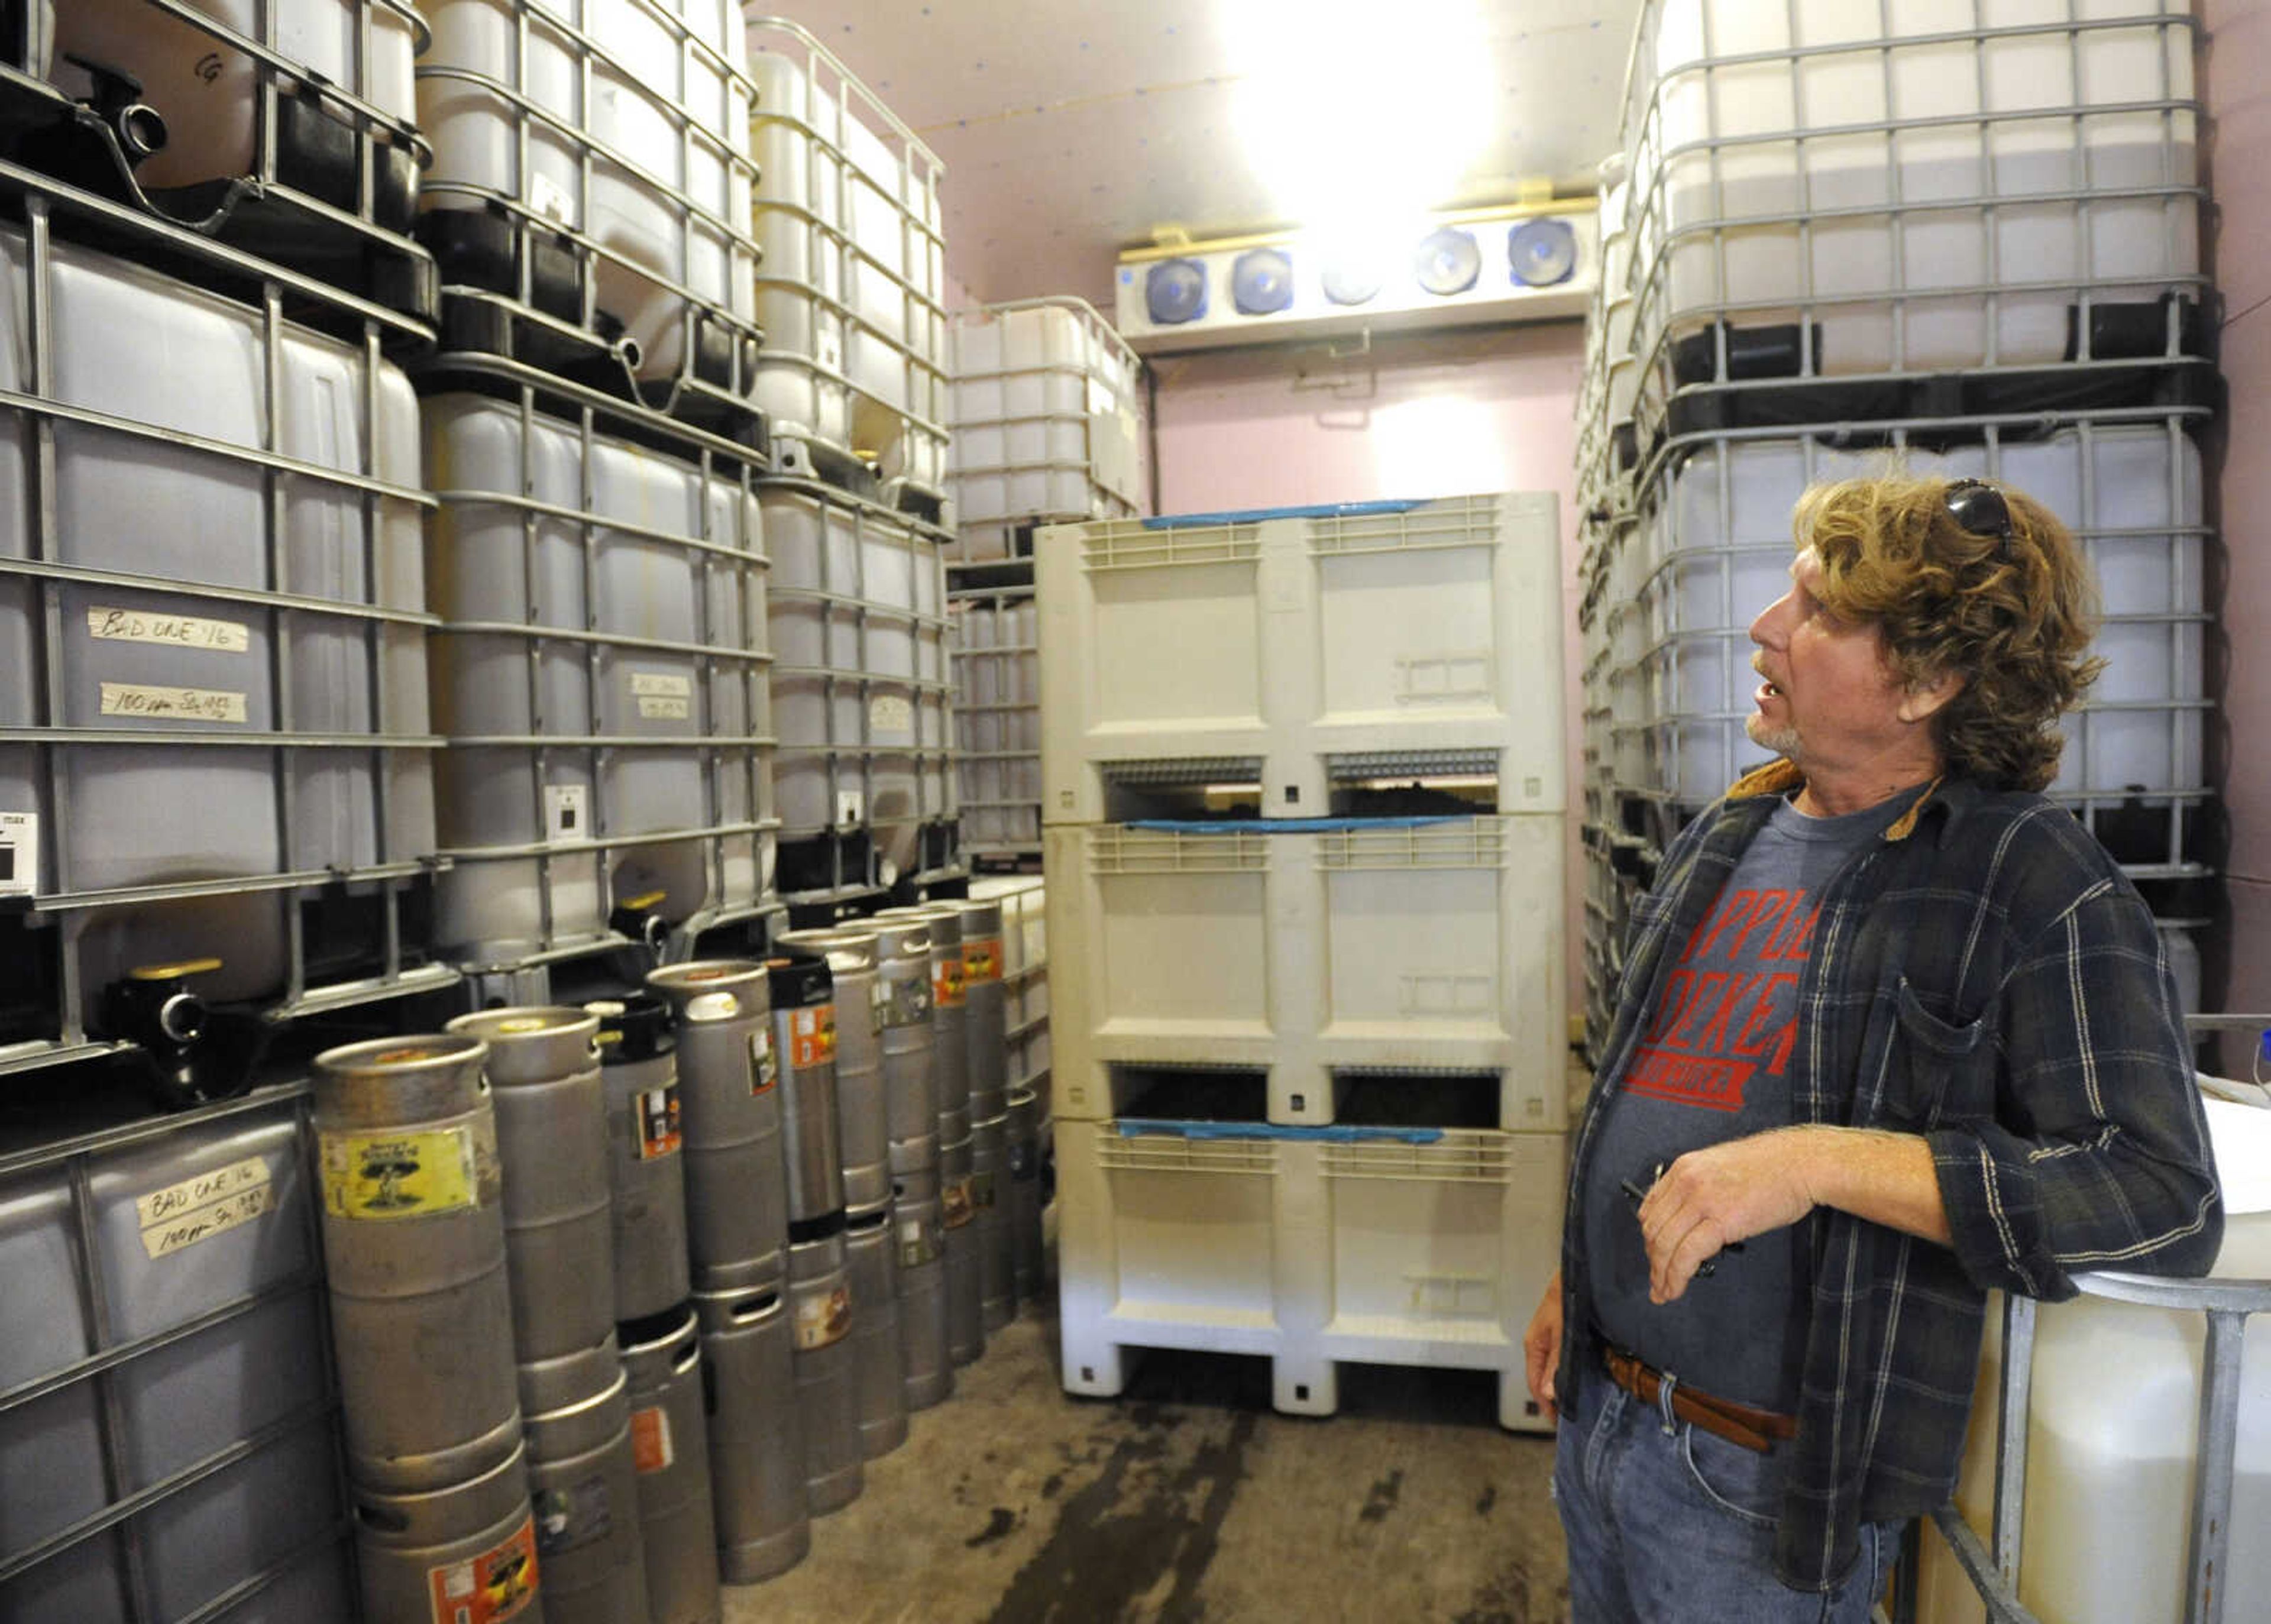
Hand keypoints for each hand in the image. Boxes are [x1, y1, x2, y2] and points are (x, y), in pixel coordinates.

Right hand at [1522, 1270, 1563, 1423]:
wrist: (1574, 1279)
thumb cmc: (1566, 1302)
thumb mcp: (1562, 1334)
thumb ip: (1555, 1363)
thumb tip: (1547, 1393)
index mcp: (1533, 1346)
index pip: (1535, 1384)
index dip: (1544, 1405)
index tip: (1556, 1422)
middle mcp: (1537, 1346)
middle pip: (1540, 1381)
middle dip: (1550, 1401)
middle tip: (1565, 1420)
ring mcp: (1547, 1343)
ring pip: (1549, 1373)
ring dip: (1557, 1390)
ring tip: (1569, 1406)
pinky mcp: (1558, 1339)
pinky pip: (1557, 1364)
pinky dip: (1562, 1377)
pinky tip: (1573, 1383)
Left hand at [1639, 1129, 1820, 1303]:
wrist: (1801, 1163)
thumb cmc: (1771, 1168)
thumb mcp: (1722, 1169)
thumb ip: (1700, 1190)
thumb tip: (1690, 1221)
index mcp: (1684, 1168)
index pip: (1649, 1208)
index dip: (1648, 1238)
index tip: (1653, 1255)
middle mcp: (1686, 1182)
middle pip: (1653, 1229)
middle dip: (1652, 1261)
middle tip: (1656, 1281)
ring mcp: (1702, 1200)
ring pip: (1665, 1245)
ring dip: (1661, 1275)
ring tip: (1663, 1293)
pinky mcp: (1721, 1220)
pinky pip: (1687, 1255)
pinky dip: (1676, 1277)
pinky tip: (1676, 1289)